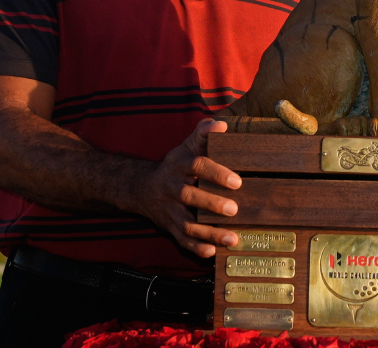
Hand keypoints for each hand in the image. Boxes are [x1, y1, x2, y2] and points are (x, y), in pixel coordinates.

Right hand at [131, 119, 242, 257]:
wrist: (140, 188)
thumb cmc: (174, 165)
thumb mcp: (186, 147)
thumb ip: (203, 133)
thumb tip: (221, 124)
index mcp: (179, 166)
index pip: (198, 166)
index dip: (216, 173)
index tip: (237, 182)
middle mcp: (172, 188)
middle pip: (190, 196)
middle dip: (212, 204)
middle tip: (234, 210)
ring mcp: (170, 210)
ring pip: (187, 224)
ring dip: (209, 233)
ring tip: (232, 238)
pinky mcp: (169, 227)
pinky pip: (181, 240)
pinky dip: (196, 248)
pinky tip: (212, 251)